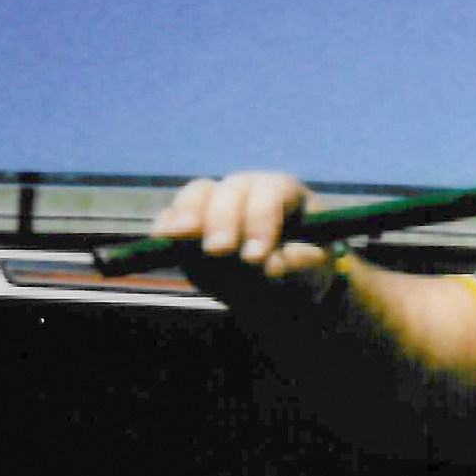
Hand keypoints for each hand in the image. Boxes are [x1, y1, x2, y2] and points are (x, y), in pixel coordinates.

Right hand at [152, 172, 335, 285]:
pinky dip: (165, 227)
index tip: (255, 257)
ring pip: (197, 195)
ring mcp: (215, 201)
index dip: (261, 221)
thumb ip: (298, 266)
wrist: (277, 286)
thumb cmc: (301, 270)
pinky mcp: (188, 222)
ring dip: (188, 215)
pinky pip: (171, 215)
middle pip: (231, 192)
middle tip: (219, 250)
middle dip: (223, 220)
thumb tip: (271, 265)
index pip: (271, 194)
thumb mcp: (313, 271)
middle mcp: (247, 189)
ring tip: (181, 236)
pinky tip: (162, 241)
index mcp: (283, 193)